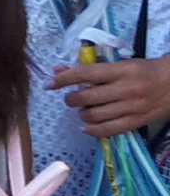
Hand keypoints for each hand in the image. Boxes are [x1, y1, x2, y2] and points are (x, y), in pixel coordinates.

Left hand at [50, 55, 169, 139]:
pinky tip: (86, 126)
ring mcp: (133, 107)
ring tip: (83, 110)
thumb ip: (91, 69)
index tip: (50, 84)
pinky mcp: (138, 122)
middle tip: (71, 99)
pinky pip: (109, 130)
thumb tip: (59, 71)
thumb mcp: (120, 65)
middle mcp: (127, 89)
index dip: (64, 79)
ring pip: (95, 115)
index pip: (85, 74)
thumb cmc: (146, 70)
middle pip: (87, 97)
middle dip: (71, 99)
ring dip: (82, 114)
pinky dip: (92, 130)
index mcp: (122, 71)